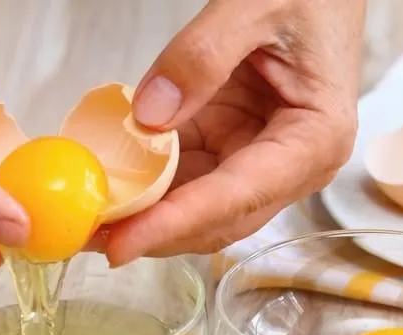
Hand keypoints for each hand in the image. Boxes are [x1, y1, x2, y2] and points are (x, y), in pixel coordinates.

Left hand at [102, 0, 364, 265]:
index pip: (238, 196)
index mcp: (315, 139)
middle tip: (87, 236)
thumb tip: (148, 118)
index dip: (176, 223)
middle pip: (219, 219)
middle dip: (154, 232)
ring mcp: (262, 161)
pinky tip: (112, 185)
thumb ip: (203, 55)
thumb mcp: (255, 5)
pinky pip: (189, 177)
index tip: (122, 244)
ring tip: (89, 218)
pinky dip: (150, 185)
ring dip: (147, 216)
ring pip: (199, 208)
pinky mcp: (235, 148)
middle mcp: (294, 166)